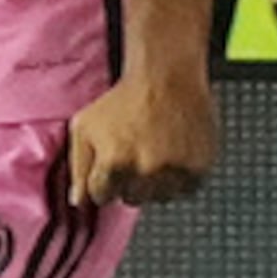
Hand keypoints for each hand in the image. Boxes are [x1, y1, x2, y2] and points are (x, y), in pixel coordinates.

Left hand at [65, 68, 214, 206]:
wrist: (167, 76)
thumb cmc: (125, 98)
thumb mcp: (85, 127)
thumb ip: (78, 168)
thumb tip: (78, 201)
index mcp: (114, 163)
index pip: (101, 197)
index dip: (104, 180)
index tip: (112, 164)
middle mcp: (145, 170)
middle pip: (131, 199)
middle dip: (129, 182)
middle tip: (135, 155)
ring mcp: (174, 170)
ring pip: (160, 198)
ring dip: (156, 183)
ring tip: (155, 154)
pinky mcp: (199, 167)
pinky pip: (186, 189)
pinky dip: (180, 178)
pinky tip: (173, 155)